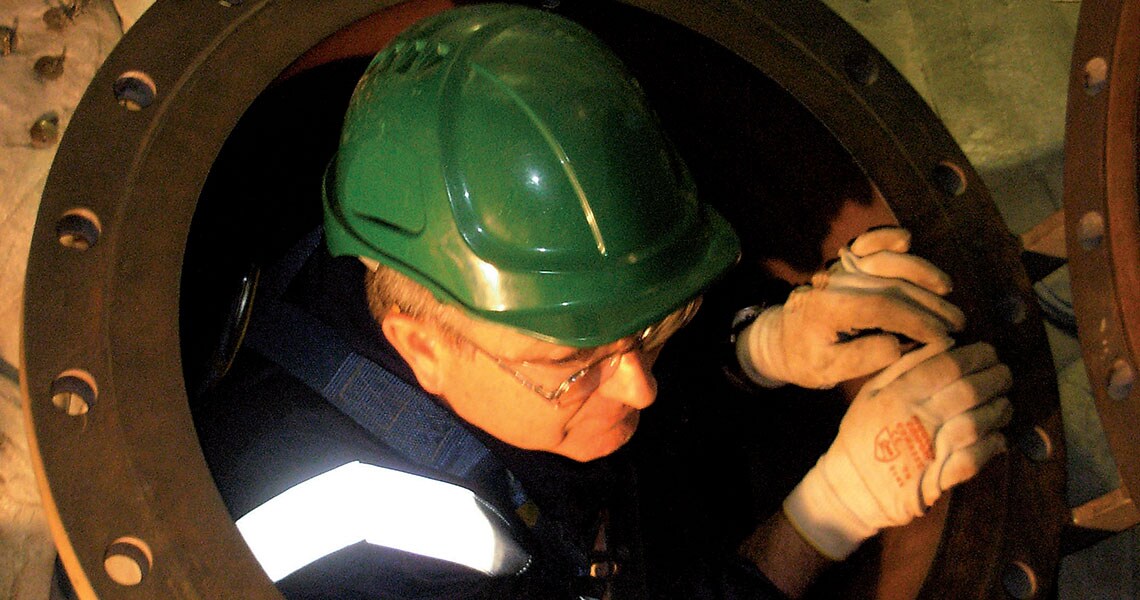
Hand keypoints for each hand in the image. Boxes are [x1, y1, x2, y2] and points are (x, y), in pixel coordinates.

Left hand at [735, 227, 965, 388]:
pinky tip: (905, 240)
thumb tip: (897, 343)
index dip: (917, 322)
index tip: (943, 339)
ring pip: (883, 261)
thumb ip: (861, 358)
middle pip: (890, 284)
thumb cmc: (804, 358)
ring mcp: (837, 270)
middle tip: (958, 323)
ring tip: (947, 290)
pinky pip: (864, 244)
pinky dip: (884, 238)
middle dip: (929, 304)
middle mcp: (834, 282)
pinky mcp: (841, 265)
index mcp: (829, 308)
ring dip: (919, 272)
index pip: (883, 308)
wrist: (779, 339)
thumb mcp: (826, 370)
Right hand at [782, 342, 1012, 559]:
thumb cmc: (863, 434)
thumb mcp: (872, 392)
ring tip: (1003, 402)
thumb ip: (906, 366)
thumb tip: (945, 342)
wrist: (854, 488)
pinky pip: (977, 458)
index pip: (948, 366)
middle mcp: (916, 419)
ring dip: (999, 409)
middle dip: (996, 378)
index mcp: (898, 394)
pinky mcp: (940, 478)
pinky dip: (994, 444)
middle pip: (970, 391)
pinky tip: (998, 435)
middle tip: (1003, 374)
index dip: (977, 355)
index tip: (988, 352)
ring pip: (978, 423)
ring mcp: (930, 450)